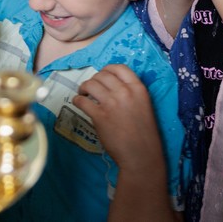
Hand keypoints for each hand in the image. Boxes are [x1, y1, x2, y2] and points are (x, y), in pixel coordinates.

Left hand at [73, 65, 167, 186]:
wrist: (141, 154)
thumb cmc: (144, 133)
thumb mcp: (144, 106)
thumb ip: (131, 93)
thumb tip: (112, 87)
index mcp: (138, 88)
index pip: (119, 68)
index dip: (107, 69)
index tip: (102, 75)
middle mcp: (124, 92)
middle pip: (102, 75)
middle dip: (94, 79)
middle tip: (91, 88)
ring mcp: (111, 103)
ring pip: (90, 84)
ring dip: (84, 87)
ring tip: (83, 94)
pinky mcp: (99, 116)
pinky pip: (82, 101)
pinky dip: (78, 100)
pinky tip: (79, 103)